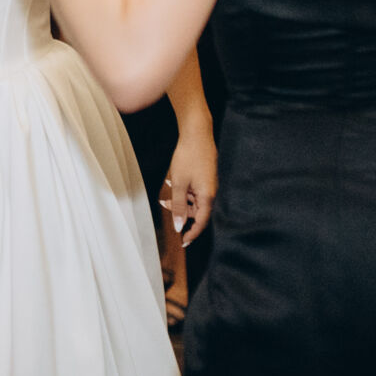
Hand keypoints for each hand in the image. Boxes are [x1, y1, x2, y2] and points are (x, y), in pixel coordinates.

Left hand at [160, 128, 216, 244]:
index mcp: (207, 196)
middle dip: (182, 212)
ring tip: (166, 192)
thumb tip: (179, 226)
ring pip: (195, 200)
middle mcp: (212, 192)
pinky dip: (184, 190)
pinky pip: (195, 190)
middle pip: (198, 211)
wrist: (197, 133)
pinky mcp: (206, 176)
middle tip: (164, 206)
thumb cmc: (188, 157)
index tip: (183, 242)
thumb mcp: (179, 184)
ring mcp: (210, 183)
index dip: (192, 233)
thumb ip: (178, 206)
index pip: (202, 222)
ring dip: (181, 200)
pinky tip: (173, 181)